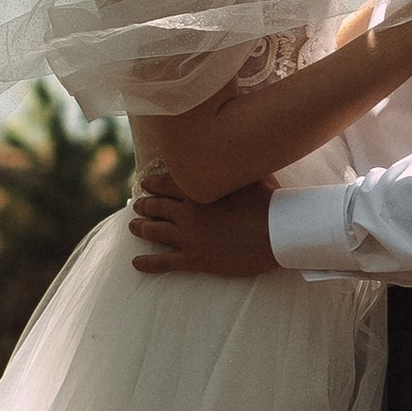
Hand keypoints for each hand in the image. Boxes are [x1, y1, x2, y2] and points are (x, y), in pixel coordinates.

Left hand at [129, 169, 276, 277]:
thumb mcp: (250, 174)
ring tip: (133, 227)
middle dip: (144, 206)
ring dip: (141, 228)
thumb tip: (237, 147)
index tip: (145, 185)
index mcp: (198, 191)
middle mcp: (188, 213)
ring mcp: (189, 237)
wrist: (278, 235)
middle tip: (138, 206)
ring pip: (154, 232)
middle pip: (156, 207)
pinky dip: (147, 263)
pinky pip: (164, 262)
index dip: (151, 185)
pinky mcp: (195, 259)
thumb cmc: (268, 202)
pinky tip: (136, 263)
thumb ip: (235, 165)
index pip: (165, 184)